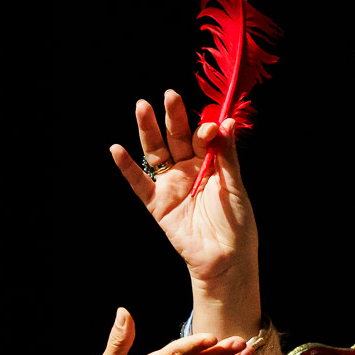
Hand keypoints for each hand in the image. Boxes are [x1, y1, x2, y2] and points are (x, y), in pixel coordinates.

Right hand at [109, 91, 260, 337]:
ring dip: (148, 130)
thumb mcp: (235, 187)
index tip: (210, 128)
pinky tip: (116, 149)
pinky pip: (139, 184)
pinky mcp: (157, 205)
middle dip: (173, 117)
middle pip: (177, 137)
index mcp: (210, 164)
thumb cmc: (237, 225)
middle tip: (170, 95)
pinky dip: (126, 168)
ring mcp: (171, 186)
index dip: (204, 130)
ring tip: (142, 107)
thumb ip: (227, 156)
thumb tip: (227, 123)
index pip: (202, 137)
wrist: (226, 260)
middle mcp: (188, 170)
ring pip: (156, 153)